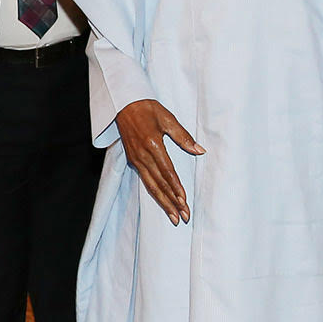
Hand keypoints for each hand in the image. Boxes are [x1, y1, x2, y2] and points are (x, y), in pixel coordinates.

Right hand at [116, 98, 204, 223]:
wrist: (122, 104)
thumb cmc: (146, 108)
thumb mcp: (167, 118)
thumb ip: (183, 136)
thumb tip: (199, 150)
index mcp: (152, 145)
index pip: (167, 172)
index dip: (176, 188)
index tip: (185, 201)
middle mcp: (143, 156)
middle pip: (159, 184)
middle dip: (172, 202)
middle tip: (184, 217)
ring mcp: (136, 160)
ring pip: (151, 186)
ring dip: (163, 203)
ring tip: (174, 216)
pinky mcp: (133, 160)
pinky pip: (145, 181)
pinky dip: (154, 193)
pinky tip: (161, 201)